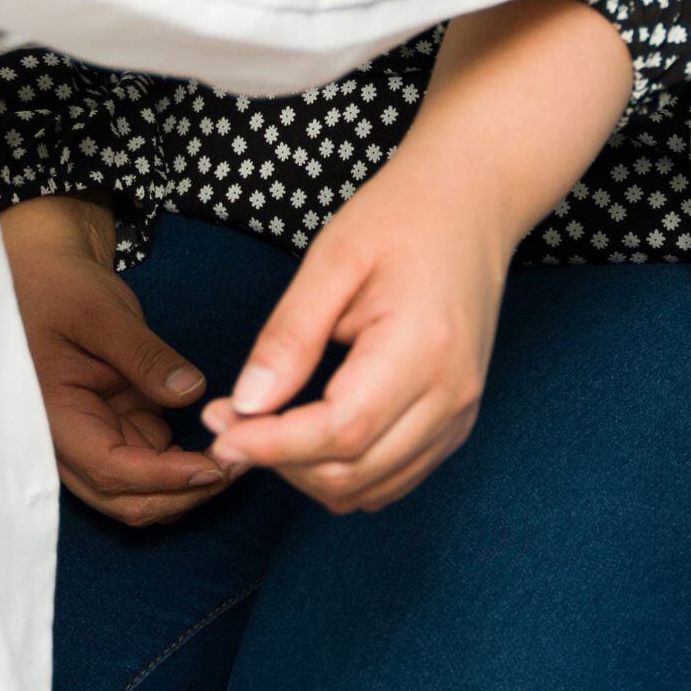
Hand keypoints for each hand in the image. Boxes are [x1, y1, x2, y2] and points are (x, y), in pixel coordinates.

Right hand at [0, 196, 230, 527]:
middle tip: (239, 463)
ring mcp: (95, 442)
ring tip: (237, 456)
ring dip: (187, 489)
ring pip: (141, 495)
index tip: (213, 466)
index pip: (109, 469)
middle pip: (126, 499)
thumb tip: (190, 392)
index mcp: (53, 418)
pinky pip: (152, 471)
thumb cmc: (62, 290)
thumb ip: (144, 356)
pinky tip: (219, 447)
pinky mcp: (117, 433)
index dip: (163, 477)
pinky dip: (185, 470)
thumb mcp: (103, 314)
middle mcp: (69, 445)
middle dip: (183, 494)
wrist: (47, 281)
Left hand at [197, 162, 509, 516]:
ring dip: (308, 473)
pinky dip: (345, 471)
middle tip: (229, 419)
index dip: (272, 445)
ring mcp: (460, 412)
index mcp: (422, 349)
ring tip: (265, 426)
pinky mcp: (458, 419)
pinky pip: (394, 477)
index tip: (220, 430)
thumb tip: (247, 403)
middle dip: (279, 461)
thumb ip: (289, 336)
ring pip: (371, 488)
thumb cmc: (401, 217)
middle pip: (353, 472)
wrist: (470, 202)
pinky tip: (309, 434)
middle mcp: (451, 394)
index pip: (340, 432)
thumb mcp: (332, 259)